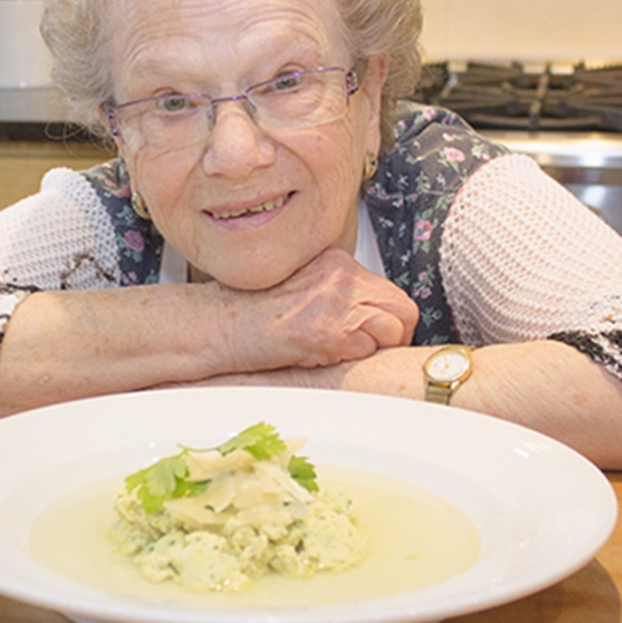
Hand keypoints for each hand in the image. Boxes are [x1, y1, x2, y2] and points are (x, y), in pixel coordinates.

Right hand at [220, 248, 418, 371]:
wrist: (219, 325)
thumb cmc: (250, 315)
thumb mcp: (302, 291)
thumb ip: (337, 297)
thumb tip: (371, 321)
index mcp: (334, 263)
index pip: (387, 291)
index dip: (388, 319)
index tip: (377, 335)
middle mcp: (340, 276)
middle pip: (402, 306)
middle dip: (395, 334)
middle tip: (373, 350)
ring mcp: (337, 301)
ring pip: (394, 327)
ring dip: (376, 348)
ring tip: (344, 353)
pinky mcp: (330, 331)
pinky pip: (369, 349)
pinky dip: (354, 359)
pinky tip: (324, 356)